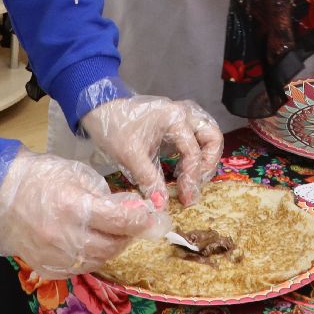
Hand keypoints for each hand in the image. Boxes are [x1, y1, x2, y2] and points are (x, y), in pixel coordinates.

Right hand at [0, 148, 159, 277]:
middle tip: (134, 223)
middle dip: (129, 234)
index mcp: (73, 207)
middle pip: (113, 245)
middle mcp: (65, 237)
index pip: (120, 220)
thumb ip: (106, 195)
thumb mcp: (78, 175)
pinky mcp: (47, 268)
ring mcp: (55, 256)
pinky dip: (92, 257)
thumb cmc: (40, 177)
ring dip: (112, 247)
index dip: (141, 219)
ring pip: (99, 260)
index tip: (152, 217)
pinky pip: (80, 268)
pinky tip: (91, 242)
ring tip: (113, 231)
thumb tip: (132, 209)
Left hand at [81, 94, 221, 205]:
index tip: (185, 198)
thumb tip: (163, 206)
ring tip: (192, 178)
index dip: (192, 179)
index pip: (193, 153)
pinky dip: (197, 152)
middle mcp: (185, 113)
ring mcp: (183, 114)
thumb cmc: (115, 128)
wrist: (101, 108)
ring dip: (206, 157)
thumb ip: (150, 181)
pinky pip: (198, 135)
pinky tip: (184, 169)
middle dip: (208, 164)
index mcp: (175, 118)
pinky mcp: (178, 121)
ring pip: (209, 134)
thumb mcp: (131, 157)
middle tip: (195, 185)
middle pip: (213, 137)